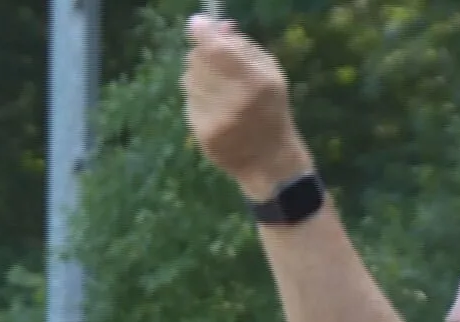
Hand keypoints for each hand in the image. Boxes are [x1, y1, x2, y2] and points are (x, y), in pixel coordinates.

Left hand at [182, 15, 314, 200]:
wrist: (267, 158)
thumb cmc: (271, 109)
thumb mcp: (270, 72)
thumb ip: (244, 46)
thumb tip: (219, 26)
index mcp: (255, 82)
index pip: (217, 48)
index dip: (202, 31)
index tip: (198, 23)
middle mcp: (234, 100)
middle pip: (198, 60)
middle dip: (202, 53)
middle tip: (215, 59)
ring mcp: (215, 119)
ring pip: (189, 79)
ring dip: (198, 76)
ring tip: (219, 88)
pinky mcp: (202, 133)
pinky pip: (188, 101)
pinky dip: (197, 98)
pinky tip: (215, 108)